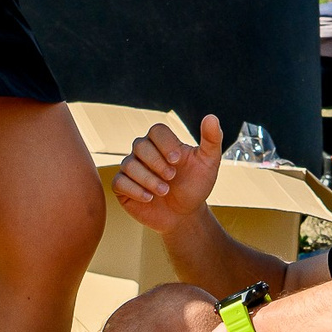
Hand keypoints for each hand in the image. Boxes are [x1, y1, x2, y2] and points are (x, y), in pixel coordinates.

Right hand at [114, 114, 221, 231]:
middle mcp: (144, 152)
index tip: (178, 160)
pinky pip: (119, 182)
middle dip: (157, 162)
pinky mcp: (122, 187)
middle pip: (140, 145)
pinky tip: (150, 198)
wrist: (185, 214)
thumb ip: (212, 139)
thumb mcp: (209, 163)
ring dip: (148, 179)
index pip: (157, 131)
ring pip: (129, 164)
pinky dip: (135, 190)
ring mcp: (131, 168)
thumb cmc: (196, 185)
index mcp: (163, 142)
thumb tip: (211, 117)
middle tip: (172, 177)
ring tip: (164, 191)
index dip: (166, 144)